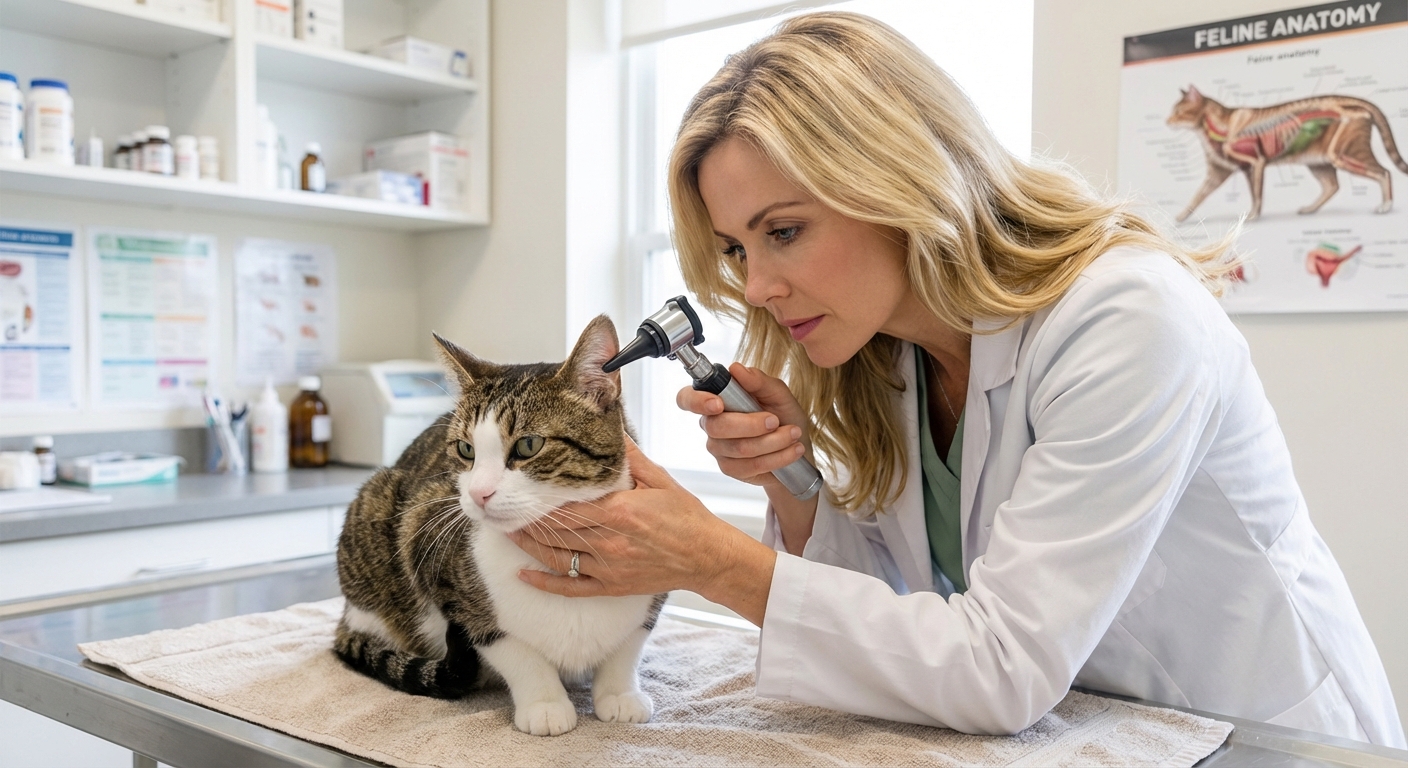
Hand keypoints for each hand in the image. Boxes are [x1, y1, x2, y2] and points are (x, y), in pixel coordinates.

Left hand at [509, 436, 775, 622]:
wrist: (708, 557)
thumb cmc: (687, 516)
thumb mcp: (660, 480)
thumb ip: (630, 458)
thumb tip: (611, 429)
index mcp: (620, 511)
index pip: (568, 504)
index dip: (540, 498)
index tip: (519, 487)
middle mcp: (609, 540)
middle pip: (556, 530)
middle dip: (527, 519)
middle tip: (502, 508)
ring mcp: (608, 567)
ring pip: (556, 557)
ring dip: (528, 545)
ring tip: (506, 531)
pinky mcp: (611, 586)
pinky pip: (571, 588)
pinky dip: (544, 583)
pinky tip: (523, 575)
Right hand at [676, 363, 811, 490]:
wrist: (798, 444)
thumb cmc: (783, 414)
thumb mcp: (777, 392)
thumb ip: (758, 380)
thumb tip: (736, 369)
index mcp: (715, 399)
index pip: (687, 398)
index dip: (696, 401)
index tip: (717, 404)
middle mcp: (711, 424)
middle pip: (717, 427)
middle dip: (751, 424)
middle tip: (775, 420)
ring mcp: (719, 449)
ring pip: (739, 448)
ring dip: (773, 441)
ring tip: (793, 433)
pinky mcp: (731, 469)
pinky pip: (751, 465)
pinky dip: (778, 457)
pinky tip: (793, 450)